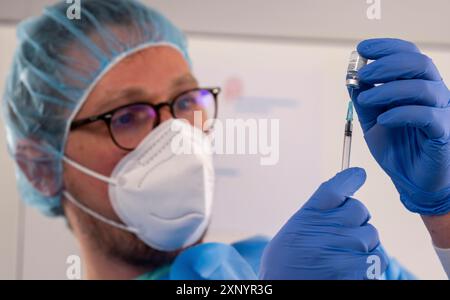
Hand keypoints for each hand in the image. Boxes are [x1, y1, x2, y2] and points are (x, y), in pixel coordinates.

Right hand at [259, 168, 387, 278]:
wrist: (283, 289)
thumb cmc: (284, 266)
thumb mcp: (291, 233)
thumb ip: (314, 215)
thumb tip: (336, 203)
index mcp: (309, 215)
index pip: (335, 187)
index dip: (350, 179)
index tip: (358, 175)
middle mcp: (328, 227)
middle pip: (360, 209)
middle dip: (355, 220)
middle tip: (343, 235)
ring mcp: (345, 247)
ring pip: (372, 235)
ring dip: (364, 244)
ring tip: (344, 256)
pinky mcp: (357, 269)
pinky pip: (378, 259)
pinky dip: (369, 265)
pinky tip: (351, 269)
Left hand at [349, 38, 449, 215]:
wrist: (411, 181)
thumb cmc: (397, 148)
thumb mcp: (372, 121)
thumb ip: (365, 100)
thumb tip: (352, 78)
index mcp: (416, 86)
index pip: (408, 55)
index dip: (386, 47)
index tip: (362, 48)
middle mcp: (432, 94)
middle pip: (418, 64)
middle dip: (387, 63)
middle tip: (363, 72)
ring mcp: (440, 112)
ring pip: (422, 87)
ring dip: (389, 88)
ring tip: (366, 97)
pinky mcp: (442, 133)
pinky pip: (427, 115)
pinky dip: (402, 113)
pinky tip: (384, 119)